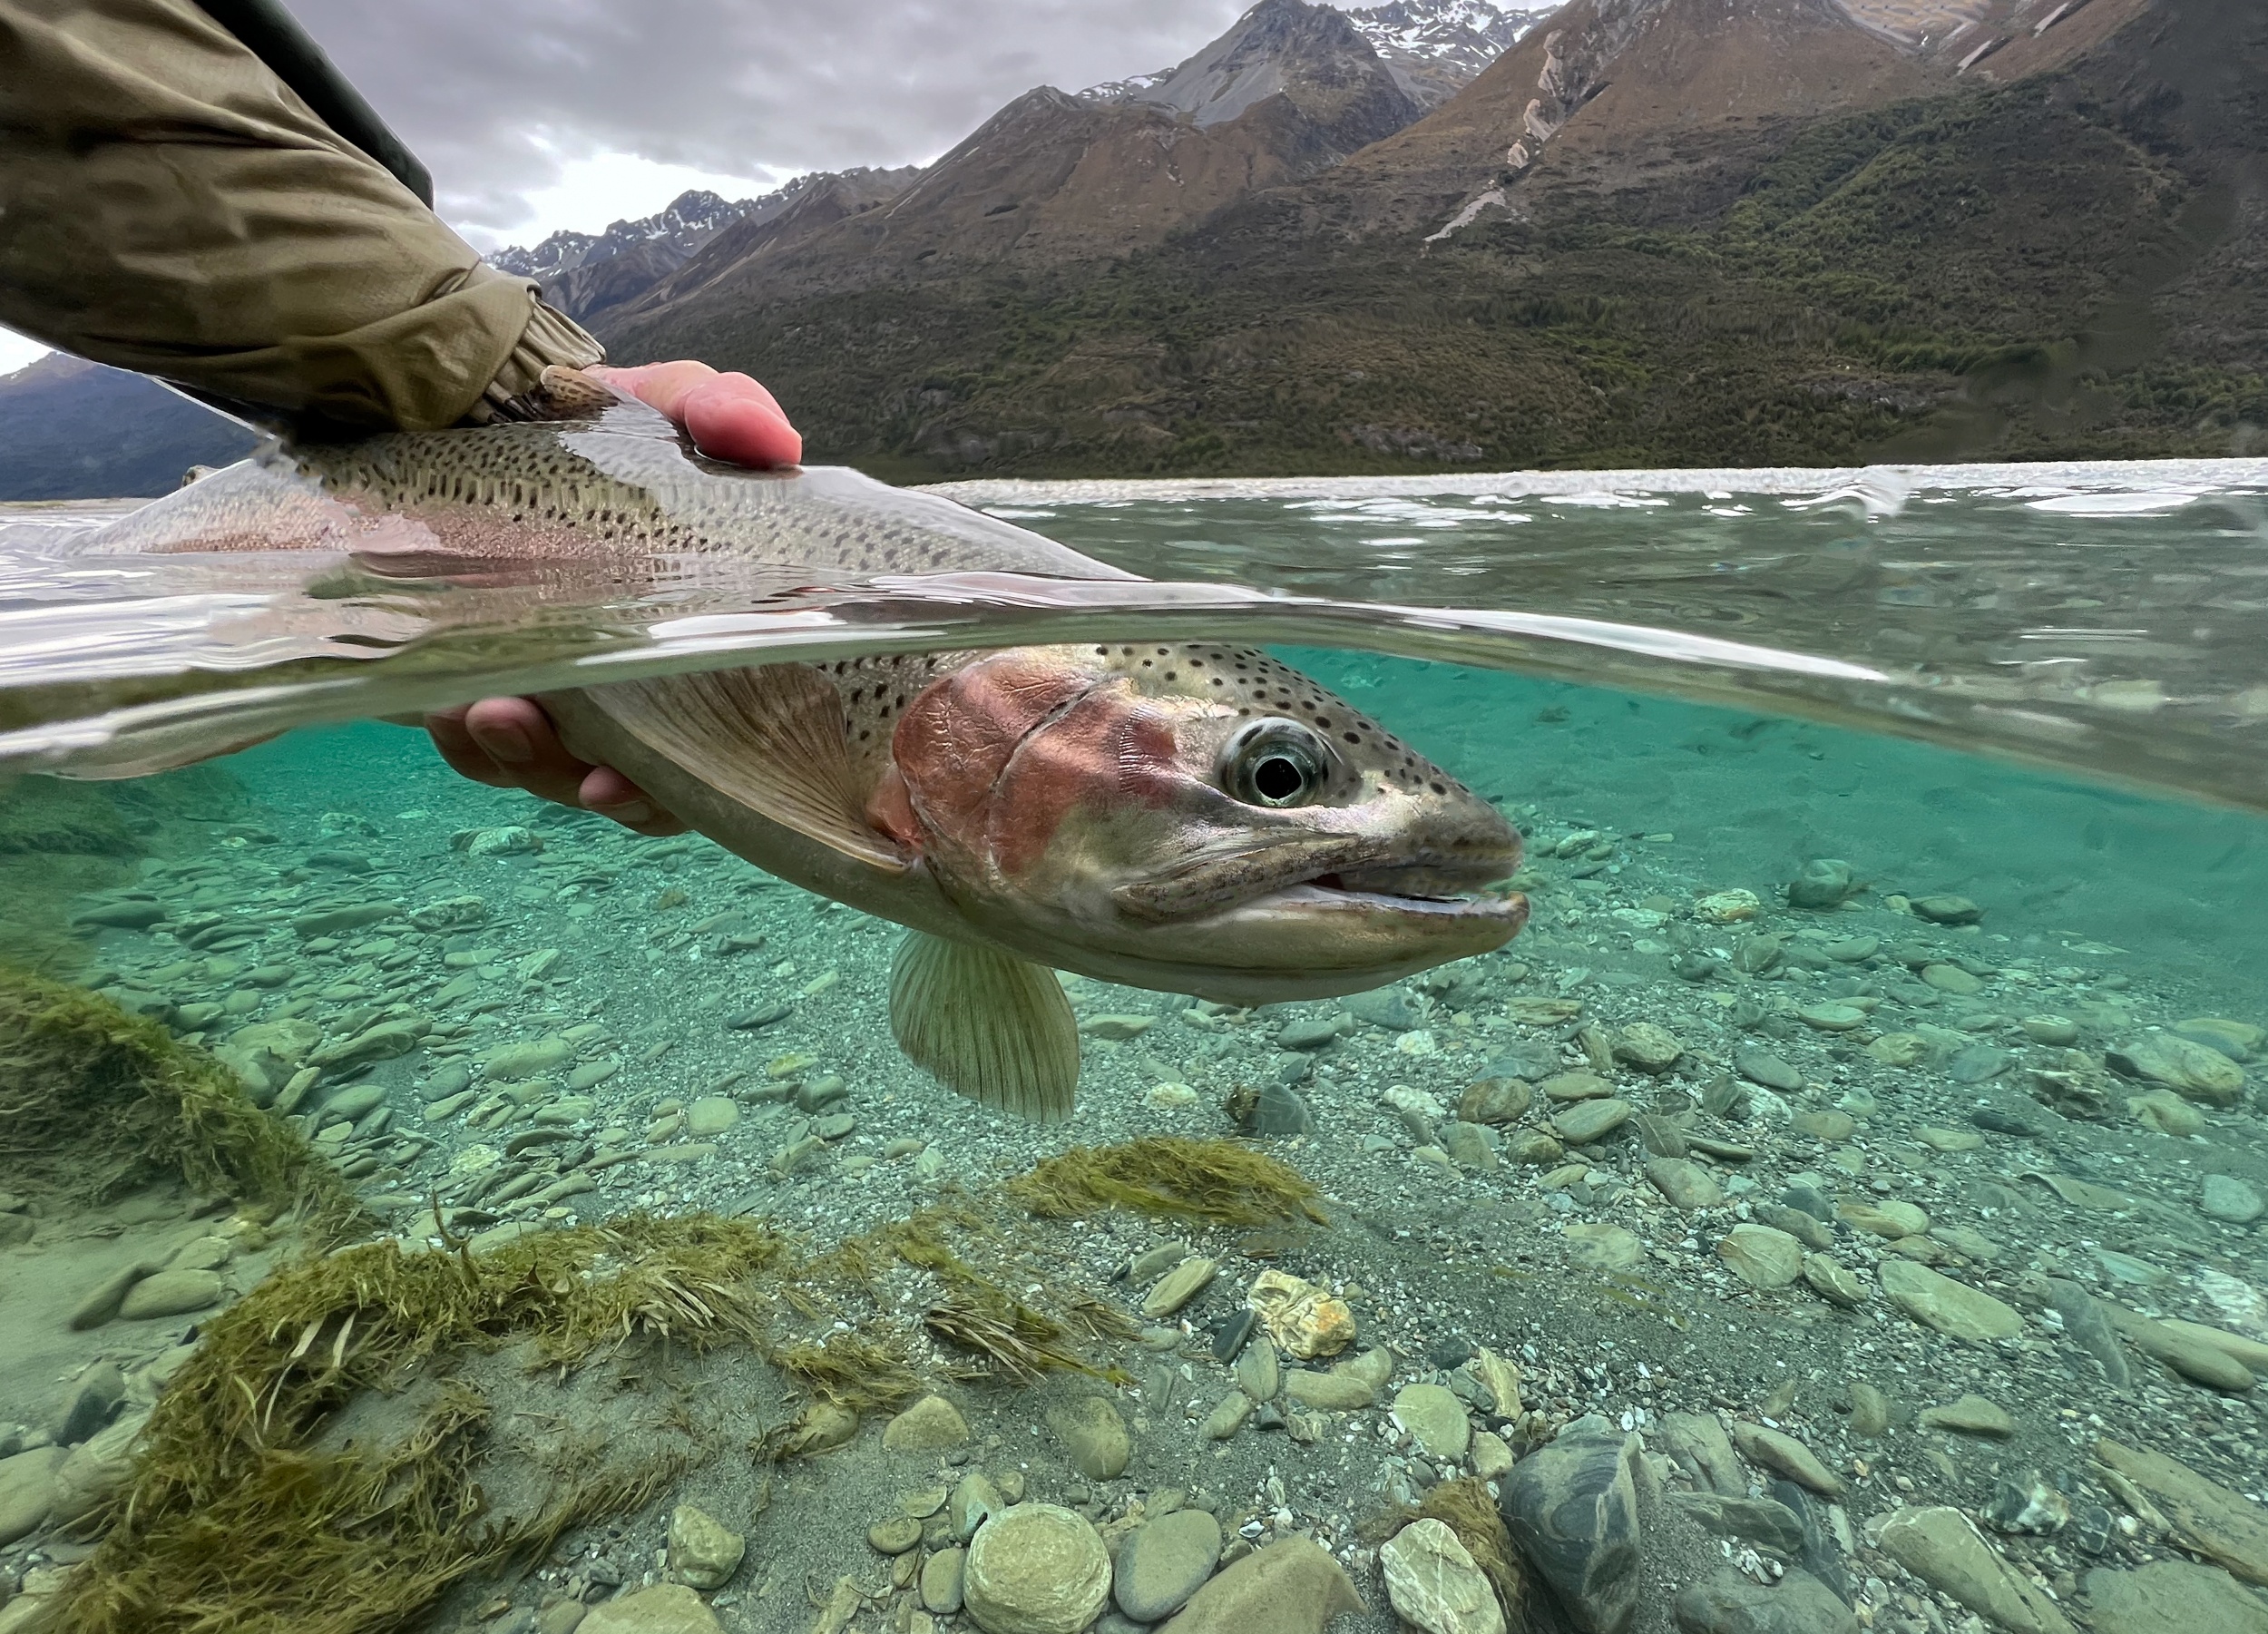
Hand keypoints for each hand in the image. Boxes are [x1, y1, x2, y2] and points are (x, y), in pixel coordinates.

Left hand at [424, 359, 800, 830]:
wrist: (509, 408)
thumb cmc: (620, 426)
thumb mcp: (680, 404)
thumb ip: (725, 412)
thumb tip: (772, 441)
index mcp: (717, 642)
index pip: (728, 743)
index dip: (679, 784)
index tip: (615, 780)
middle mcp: (656, 690)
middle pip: (633, 780)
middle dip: (572, 773)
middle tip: (517, 722)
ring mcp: (581, 695)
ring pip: (557, 771)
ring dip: (517, 758)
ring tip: (475, 711)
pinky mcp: (508, 684)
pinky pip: (490, 750)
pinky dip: (468, 743)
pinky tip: (443, 708)